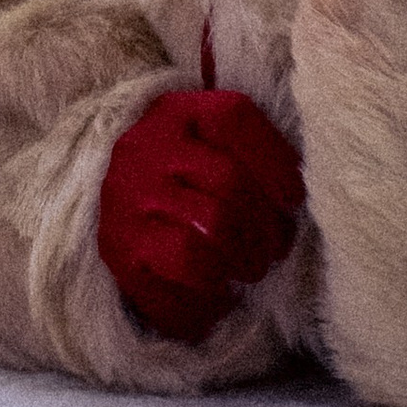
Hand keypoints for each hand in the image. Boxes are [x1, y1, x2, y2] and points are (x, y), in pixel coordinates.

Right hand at [96, 87, 305, 345]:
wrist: (108, 208)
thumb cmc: (181, 178)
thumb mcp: (207, 143)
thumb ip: (248, 150)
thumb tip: (298, 195)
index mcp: (174, 113)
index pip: (232, 117)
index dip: (274, 160)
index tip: (292, 199)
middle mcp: (145, 149)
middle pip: (230, 183)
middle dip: (266, 225)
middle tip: (275, 249)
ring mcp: (127, 200)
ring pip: (211, 229)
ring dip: (245, 258)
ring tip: (251, 268)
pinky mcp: (119, 251)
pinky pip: (184, 273)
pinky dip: (213, 291)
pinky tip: (220, 294)